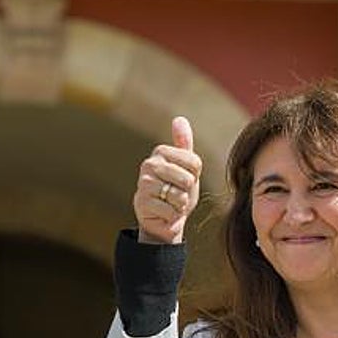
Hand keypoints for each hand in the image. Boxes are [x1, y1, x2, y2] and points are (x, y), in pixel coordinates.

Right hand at [134, 116, 201, 244]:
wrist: (164, 219)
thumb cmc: (178, 191)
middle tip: (177, 194)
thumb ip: (184, 145)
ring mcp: (144, 183)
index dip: (195, 177)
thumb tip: (179, 118)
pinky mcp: (142, 202)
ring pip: (179, 196)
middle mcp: (150, 164)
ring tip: (170, 203)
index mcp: (162, 152)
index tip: (184, 180)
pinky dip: (172, 216)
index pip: (195, 163)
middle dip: (187, 192)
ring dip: (180, 205)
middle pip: (188, 179)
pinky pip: (171, 211)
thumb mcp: (187, 168)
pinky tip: (164, 213)